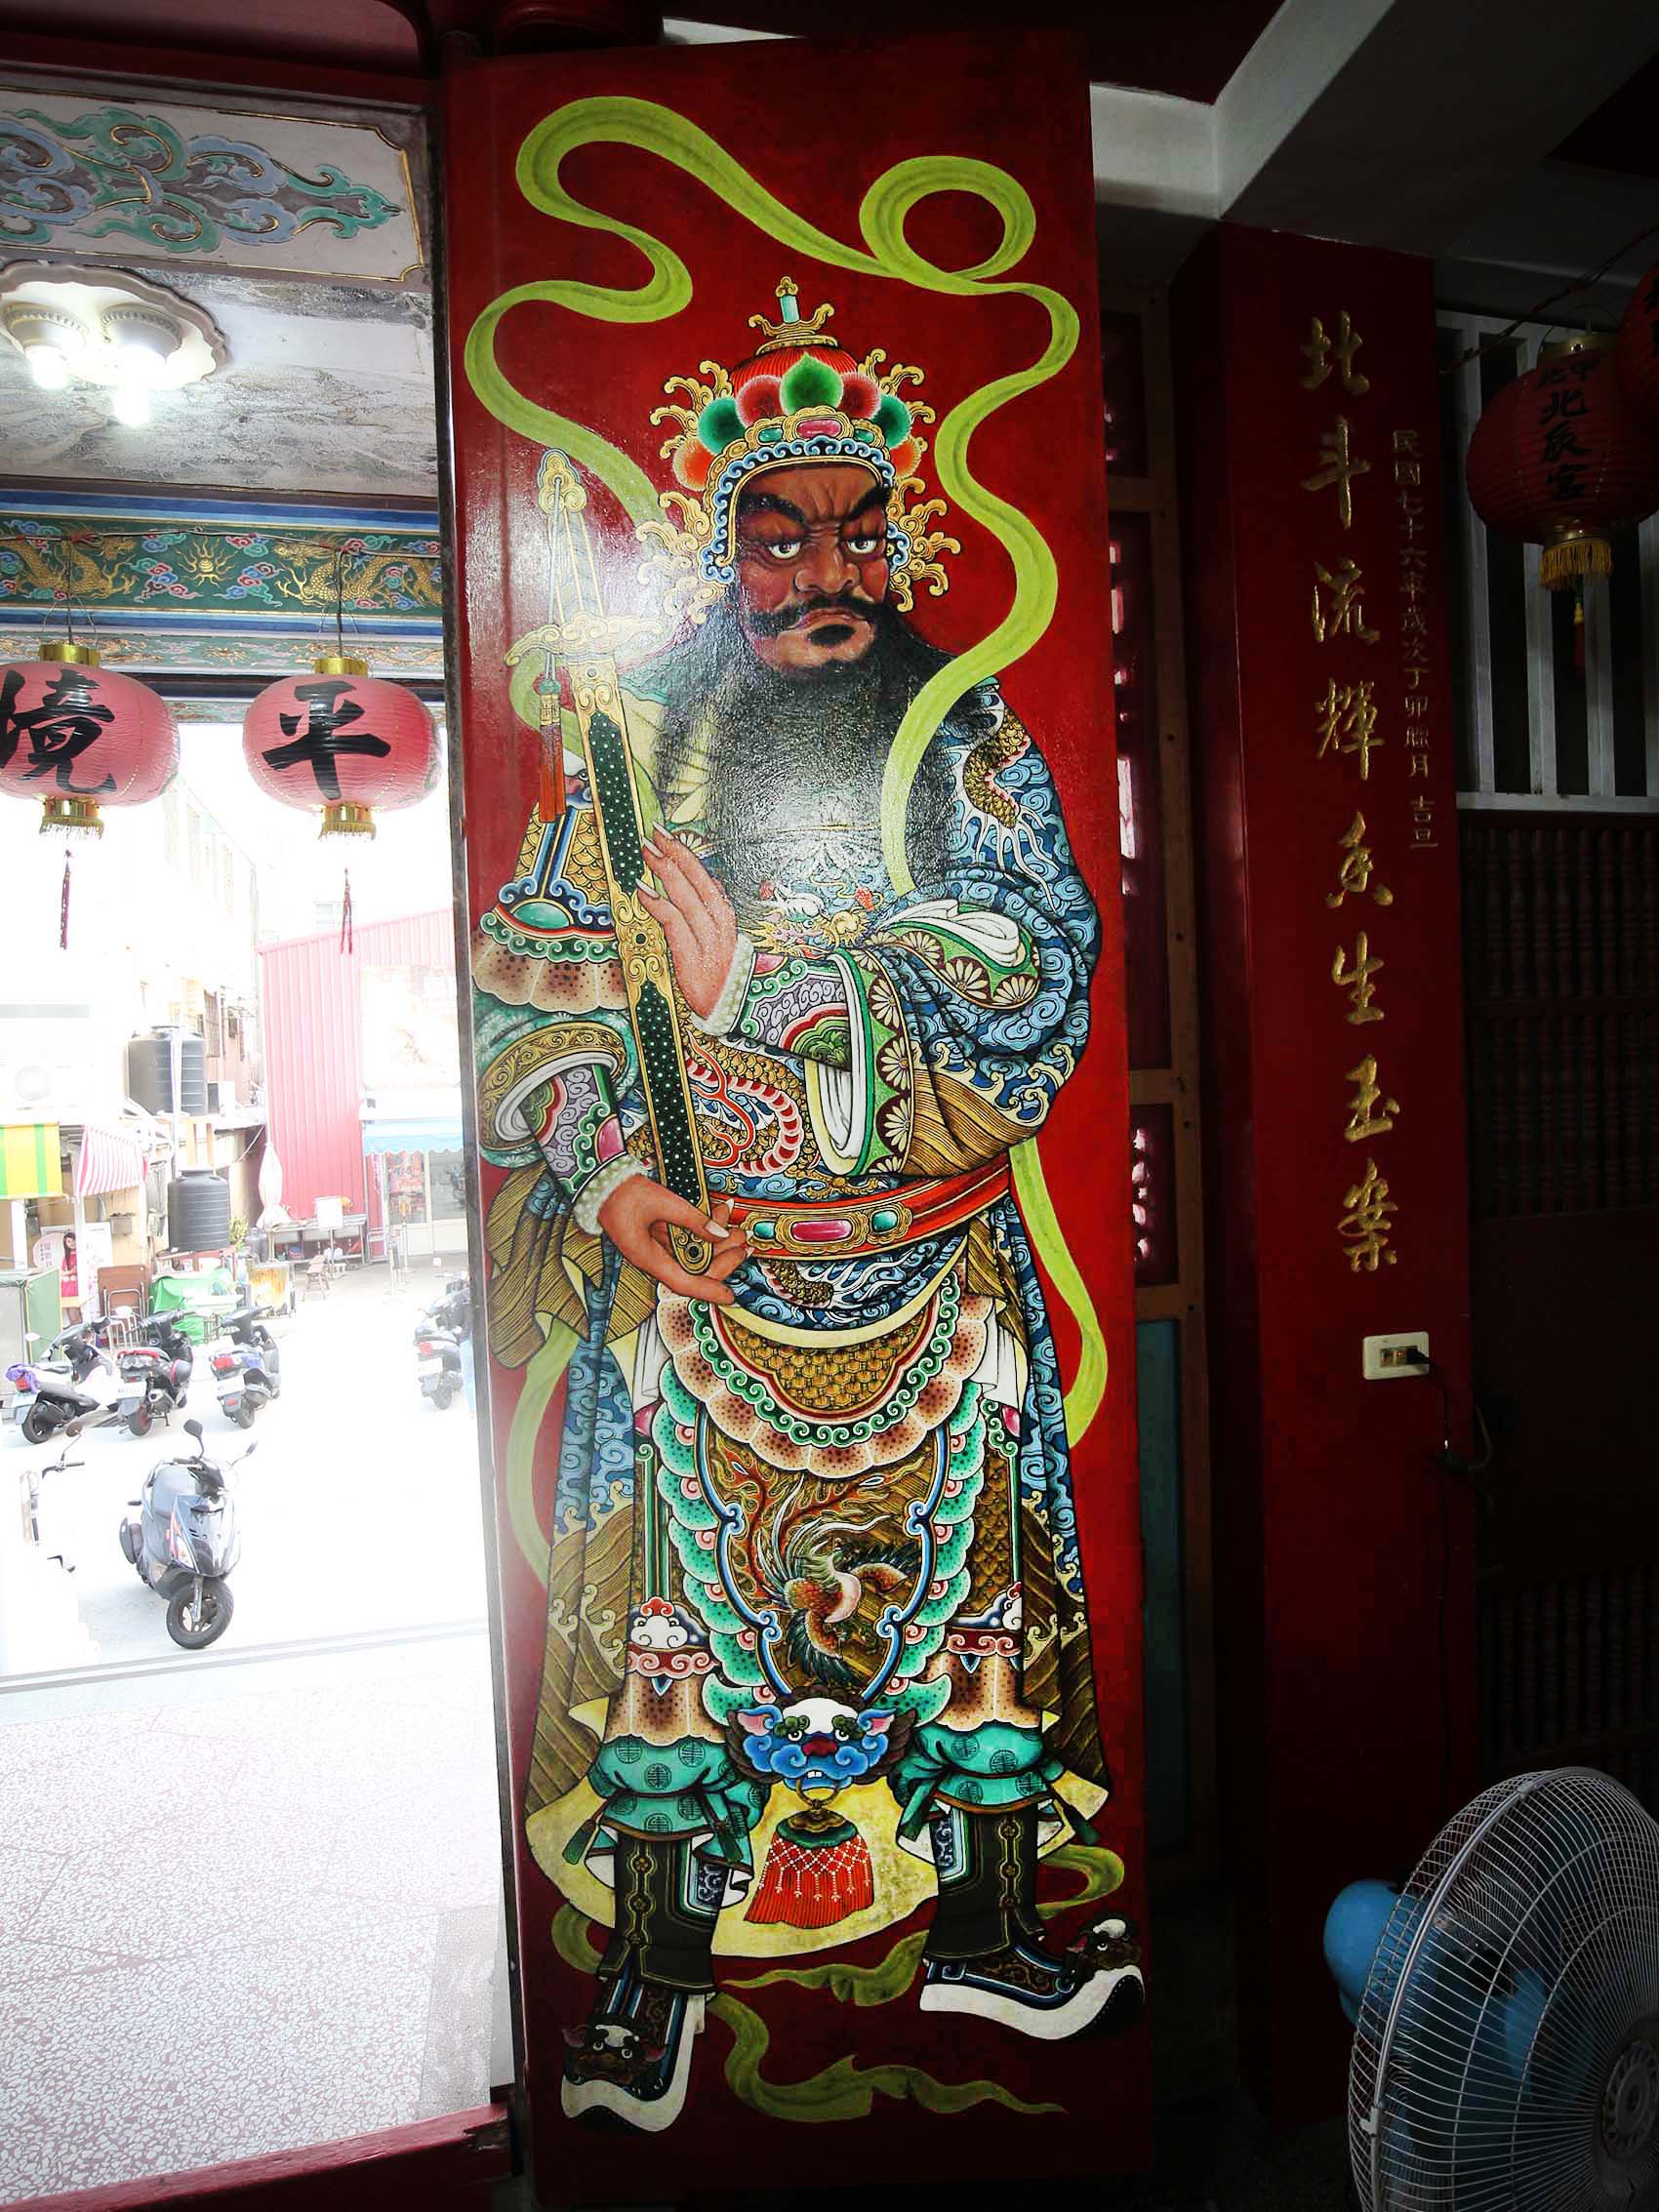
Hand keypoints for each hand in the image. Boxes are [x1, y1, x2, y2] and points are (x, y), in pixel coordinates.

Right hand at [597, 1181, 745, 1304]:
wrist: (600, 1182)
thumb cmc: (623, 1194)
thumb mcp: (662, 1202)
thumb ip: (693, 1219)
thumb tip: (720, 1234)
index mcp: (648, 1258)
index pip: (683, 1283)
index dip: (708, 1291)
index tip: (730, 1295)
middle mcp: (654, 1258)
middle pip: (695, 1268)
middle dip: (722, 1257)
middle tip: (741, 1240)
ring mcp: (656, 1248)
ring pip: (694, 1253)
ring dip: (716, 1241)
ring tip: (734, 1225)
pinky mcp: (658, 1237)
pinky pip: (686, 1240)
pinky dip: (703, 1230)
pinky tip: (717, 1214)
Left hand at [637, 830, 737, 1023]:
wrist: (730, 1009)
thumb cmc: (723, 975)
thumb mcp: (723, 939)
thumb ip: (712, 912)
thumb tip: (703, 884)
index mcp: (726, 916)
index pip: (705, 877)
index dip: (686, 854)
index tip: (669, 836)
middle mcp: (719, 923)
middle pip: (696, 880)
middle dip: (674, 853)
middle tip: (653, 834)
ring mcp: (707, 939)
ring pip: (685, 896)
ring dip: (664, 871)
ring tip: (647, 852)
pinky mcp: (692, 956)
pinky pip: (674, 923)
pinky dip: (658, 905)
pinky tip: (643, 891)